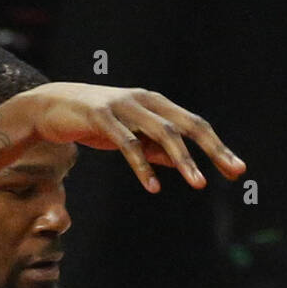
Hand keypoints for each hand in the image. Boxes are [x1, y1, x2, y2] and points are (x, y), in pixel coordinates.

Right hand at [25, 82, 246, 192]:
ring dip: (183, 160)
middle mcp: (144, 100)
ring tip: (199, 183)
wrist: (49, 107)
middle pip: (187, 125)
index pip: (195, 125)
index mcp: (155, 104)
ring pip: (162, 132)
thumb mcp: (131, 137)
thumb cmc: (94, 123)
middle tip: (232, 172)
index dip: (217, 147)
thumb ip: (156, 149)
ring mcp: (123, 106)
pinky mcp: (100, 116)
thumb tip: (183, 165)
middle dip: (213, 149)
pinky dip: (142, 166)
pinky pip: (127, 143)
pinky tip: (153, 187)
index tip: (237, 170)